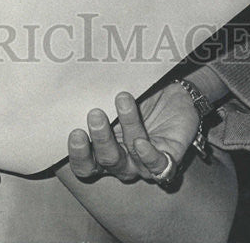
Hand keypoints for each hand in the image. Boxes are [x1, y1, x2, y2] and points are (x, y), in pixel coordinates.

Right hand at [68, 85, 198, 184]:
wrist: (174, 91)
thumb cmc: (139, 94)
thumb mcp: (116, 94)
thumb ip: (100, 97)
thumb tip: (80, 83)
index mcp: (104, 149)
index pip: (85, 164)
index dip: (78, 154)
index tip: (75, 132)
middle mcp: (122, 161)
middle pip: (106, 160)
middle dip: (100, 139)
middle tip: (95, 114)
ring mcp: (145, 163)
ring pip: (131, 157)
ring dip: (127, 128)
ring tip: (123, 100)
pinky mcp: (169, 159)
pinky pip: (158, 165)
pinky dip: (148, 155)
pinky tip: (141, 142)